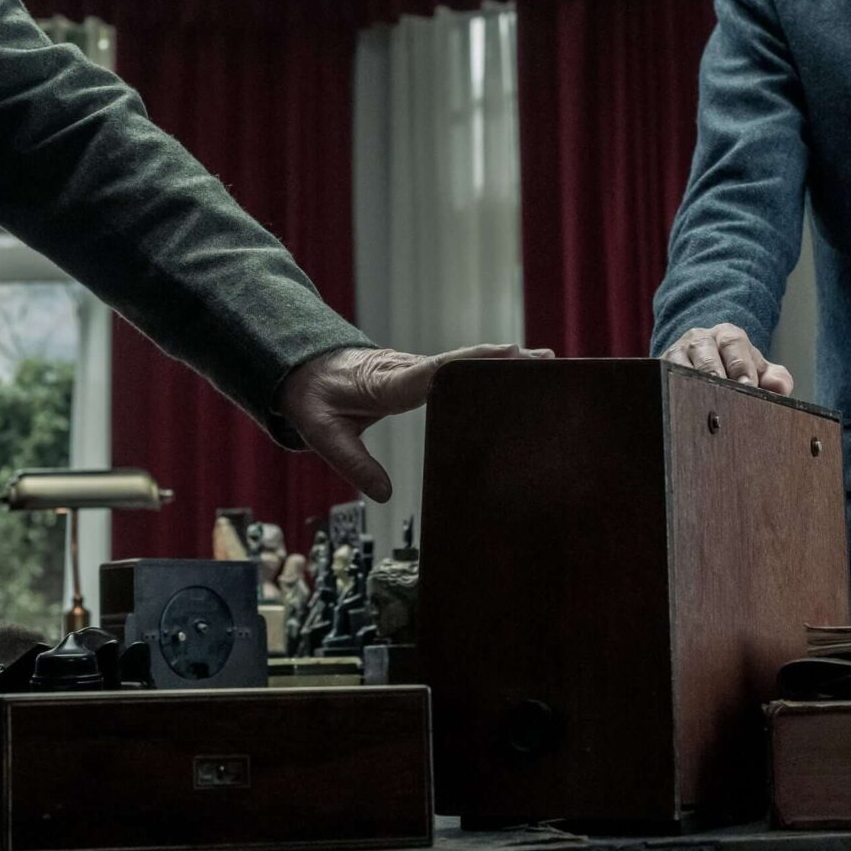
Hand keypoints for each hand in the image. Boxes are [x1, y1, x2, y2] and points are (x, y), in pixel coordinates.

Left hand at [279, 343, 553, 501]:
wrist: (303, 368)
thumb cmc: (314, 398)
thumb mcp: (322, 433)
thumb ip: (351, 463)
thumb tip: (384, 495)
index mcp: (389, 382)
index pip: (435, 372)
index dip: (470, 364)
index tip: (505, 355)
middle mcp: (410, 370)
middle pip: (463, 363)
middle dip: (503, 360)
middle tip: (544, 359)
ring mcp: (419, 370)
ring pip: (466, 363)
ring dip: (503, 361)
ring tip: (547, 361)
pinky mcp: (422, 376)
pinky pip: (459, 371)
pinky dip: (489, 369)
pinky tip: (517, 373)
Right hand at [661, 323, 793, 395]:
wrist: (704, 367)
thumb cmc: (736, 372)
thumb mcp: (758, 372)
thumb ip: (775, 378)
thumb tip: (779, 388)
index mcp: (727, 335)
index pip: (734, 344)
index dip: (741, 365)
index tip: (747, 385)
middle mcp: (699, 338)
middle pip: (703, 350)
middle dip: (714, 372)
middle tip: (723, 395)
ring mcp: (676, 352)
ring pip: (679, 363)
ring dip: (689, 382)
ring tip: (699, 402)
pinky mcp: (659, 368)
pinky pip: (661, 376)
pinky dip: (670, 389)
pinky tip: (679, 407)